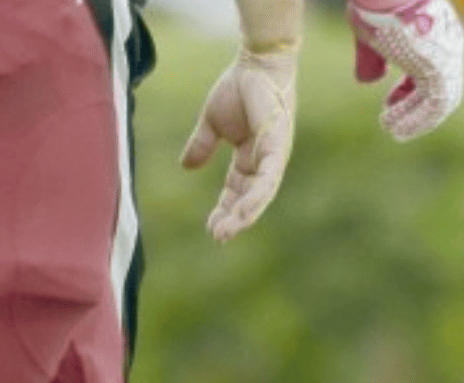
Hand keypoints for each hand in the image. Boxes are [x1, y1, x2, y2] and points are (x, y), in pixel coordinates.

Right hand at [180, 46, 298, 241]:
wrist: (254, 65)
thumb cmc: (238, 88)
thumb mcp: (212, 123)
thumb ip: (202, 145)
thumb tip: (186, 167)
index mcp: (250, 158)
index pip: (237, 191)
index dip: (225, 209)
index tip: (211, 228)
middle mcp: (265, 162)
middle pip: (249, 198)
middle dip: (233, 218)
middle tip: (218, 237)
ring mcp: (274, 156)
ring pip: (260, 195)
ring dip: (244, 214)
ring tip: (227, 232)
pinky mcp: (278, 148)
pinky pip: (268, 179)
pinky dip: (256, 197)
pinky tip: (244, 213)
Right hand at [348, 0, 463, 140]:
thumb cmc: (374, 3)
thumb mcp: (372, 32)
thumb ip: (373, 57)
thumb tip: (366, 82)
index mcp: (438, 31)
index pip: (432, 69)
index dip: (410, 89)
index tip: (389, 102)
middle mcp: (448, 46)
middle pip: (441, 88)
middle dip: (417, 108)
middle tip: (392, 122)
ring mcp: (448, 59)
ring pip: (439, 101)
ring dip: (416, 121)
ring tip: (392, 132)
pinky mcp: (440, 69)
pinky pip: (432, 105)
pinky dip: (413, 118)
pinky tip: (390, 125)